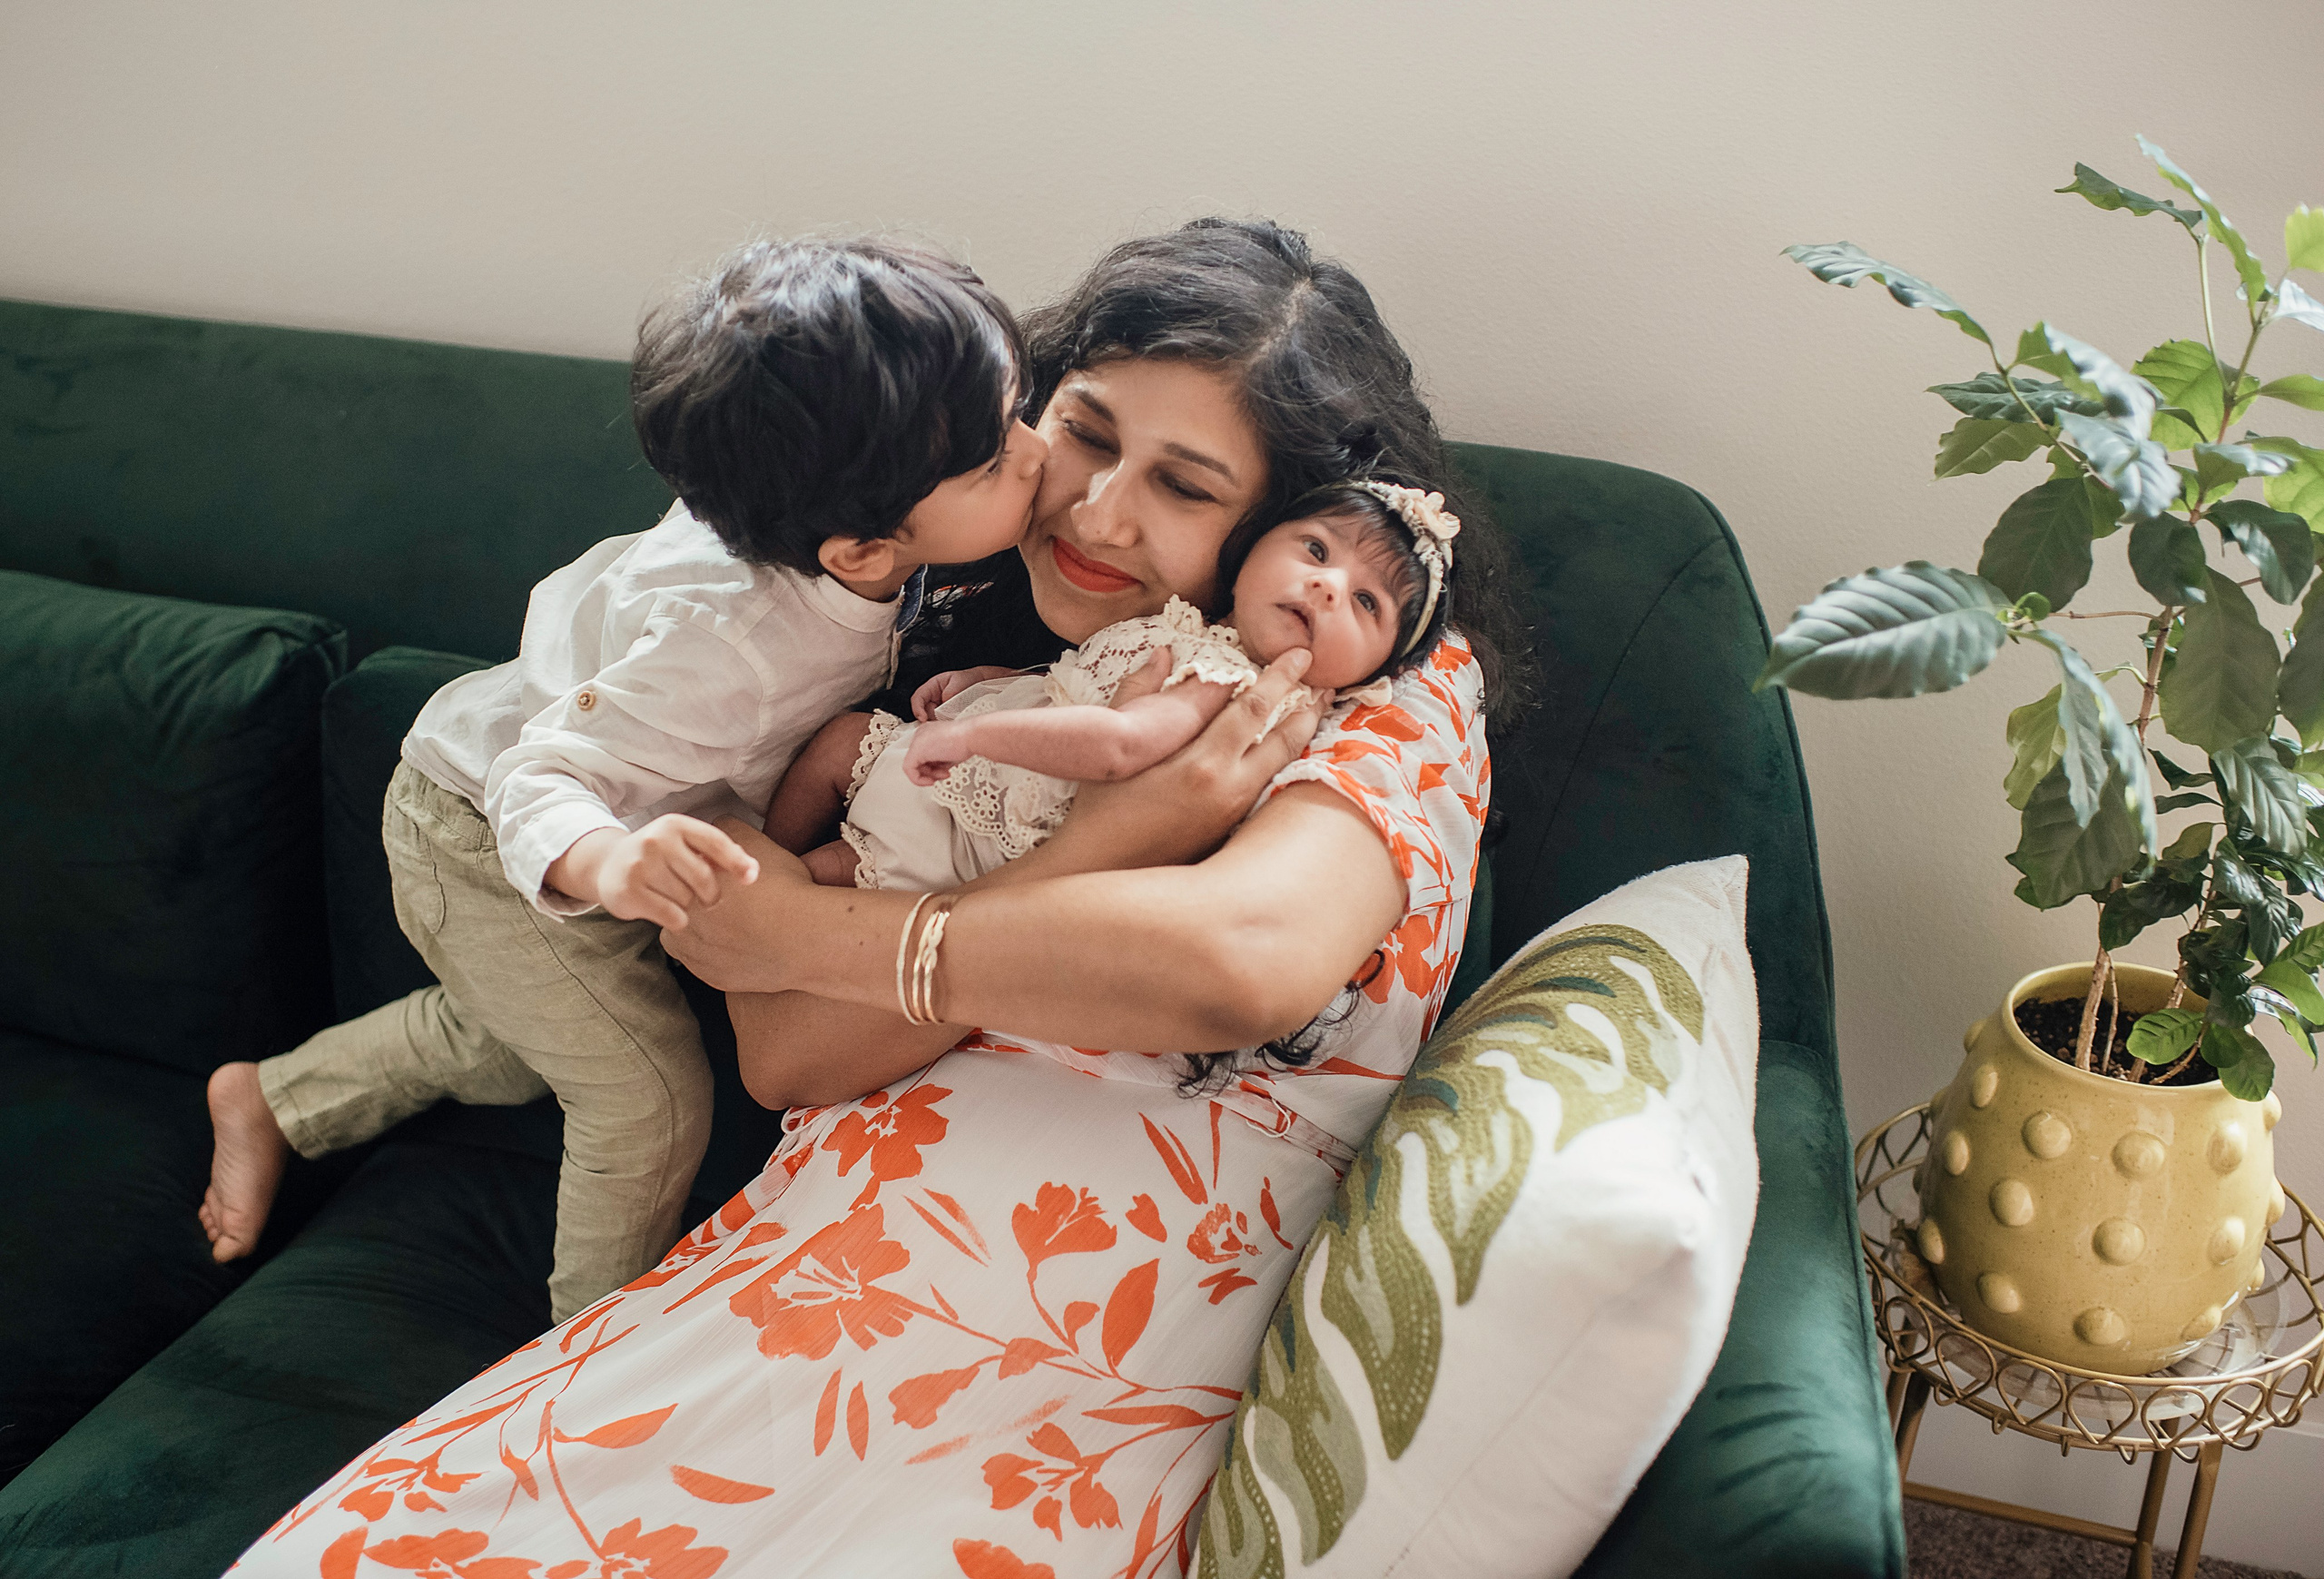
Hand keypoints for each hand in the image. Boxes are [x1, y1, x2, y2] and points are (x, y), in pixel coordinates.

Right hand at [553, 814, 759, 930]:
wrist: (607, 864)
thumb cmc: (659, 856)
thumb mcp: (684, 844)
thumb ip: (718, 853)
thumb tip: (753, 871)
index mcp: (675, 824)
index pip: (715, 842)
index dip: (737, 861)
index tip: (751, 878)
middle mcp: (656, 840)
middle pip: (704, 878)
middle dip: (710, 894)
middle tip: (705, 899)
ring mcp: (640, 865)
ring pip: (687, 899)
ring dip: (688, 906)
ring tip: (673, 897)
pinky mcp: (629, 891)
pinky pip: (672, 915)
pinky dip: (677, 920)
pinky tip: (665, 911)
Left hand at [660, 819, 814, 991]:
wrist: (807, 938)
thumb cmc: (786, 890)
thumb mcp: (757, 845)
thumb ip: (727, 831)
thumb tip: (717, 827)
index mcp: (690, 884)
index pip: (677, 873)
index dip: (695, 871)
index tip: (713, 874)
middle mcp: (685, 919)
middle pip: (674, 905)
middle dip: (689, 900)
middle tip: (721, 899)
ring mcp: (695, 953)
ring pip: (681, 937)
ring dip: (696, 929)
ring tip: (728, 924)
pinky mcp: (710, 977)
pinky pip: (699, 963)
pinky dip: (713, 955)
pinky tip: (737, 944)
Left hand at [904, 719, 972, 785]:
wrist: (972, 736)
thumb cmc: (968, 741)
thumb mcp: (951, 753)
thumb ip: (940, 761)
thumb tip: (936, 772)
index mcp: (929, 732)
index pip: (925, 755)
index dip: (934, 767)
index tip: (945, 771)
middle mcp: (921, 734)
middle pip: (918, 760)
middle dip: (931, 772)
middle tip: (943, 775)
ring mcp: (917, 741)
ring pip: (913, 766)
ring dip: (929, 776)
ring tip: (943, 774)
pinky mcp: (915, 750)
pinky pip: (909, 770)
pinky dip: (918, 779)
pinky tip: (931, 781)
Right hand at [913, 665, 1020, 720]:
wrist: (983, 685)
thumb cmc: (969, 680)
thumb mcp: (958, 682)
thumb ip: (949, 693)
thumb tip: (943, 705)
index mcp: (932, 687)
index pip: (918, 698)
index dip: (917, 709)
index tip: (923, 718)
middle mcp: (933, 699)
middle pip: (923, 713)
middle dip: (930, 719)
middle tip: (941, 721)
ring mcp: (938, 709)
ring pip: (932, 720)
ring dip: (938, 723)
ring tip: (951, 721)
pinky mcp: (946, 717)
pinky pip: (941, 724)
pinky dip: (945, 726)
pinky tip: (953, 724)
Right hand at [1057, 647, 1324, 867]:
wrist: (1101, 866)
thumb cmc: (1101, 806)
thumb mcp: (1116, 742)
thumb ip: (1139, 692)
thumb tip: (1162, 654)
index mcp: (1202, 763)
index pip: (1253, 707)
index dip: (1280, 677)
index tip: (1299, 655)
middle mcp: (1228, 788)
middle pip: (1283, 737)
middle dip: (1307, 705)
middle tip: (1325, 681)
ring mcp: (1234, 812)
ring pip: (1283, 765)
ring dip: (1302, 734)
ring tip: (1317, 710)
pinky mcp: (1231, 829)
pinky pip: (1268, 786)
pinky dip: (1284, 761)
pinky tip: (1287, 748)